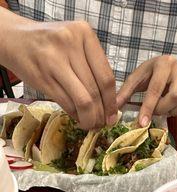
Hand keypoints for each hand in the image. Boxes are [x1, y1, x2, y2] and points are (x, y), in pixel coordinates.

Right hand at [1, 10, 116, 129]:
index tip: (113, 116)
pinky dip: (75, 115)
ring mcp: (54, 60)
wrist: (15, 39)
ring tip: (91, 124)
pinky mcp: (43, 77)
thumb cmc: (51, 45)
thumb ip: (93, 66)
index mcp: (84, 33)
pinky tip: (77, 117)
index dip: (112, 102)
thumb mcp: (76, 44)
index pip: (106, 76)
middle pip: (95, 91)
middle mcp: (70, 44)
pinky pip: (67, 103)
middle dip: (101, 114)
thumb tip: (111, 104)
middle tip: (102, 124)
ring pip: (83, 100)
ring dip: (89, 118)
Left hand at [117, 55, 176, 126]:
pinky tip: (173, 106)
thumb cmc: (154, 75)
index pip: (155, 88)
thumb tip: (113, 110)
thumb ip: (127, 92)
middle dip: (161, 109)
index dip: (148, 107)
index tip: (142, 122)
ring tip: (163, 106)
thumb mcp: (139, 78)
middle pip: (175, 96)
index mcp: (163, 63)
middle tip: (154, 112)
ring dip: (171, 110)